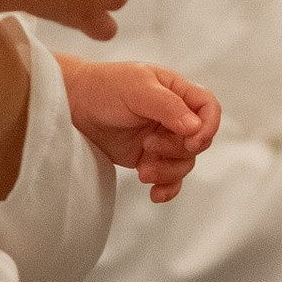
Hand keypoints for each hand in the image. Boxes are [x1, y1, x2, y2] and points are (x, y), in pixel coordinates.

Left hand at [59, 56, 220, 204]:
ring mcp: (162, 138)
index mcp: (177, 91)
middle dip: (176, 150)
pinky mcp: (147, 158)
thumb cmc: (104, 87)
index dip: (208, 127)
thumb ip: (168, 106)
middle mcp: (174, 116)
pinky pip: (169, 178)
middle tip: (148, 146)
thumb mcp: (137, 89)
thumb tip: (195, 127)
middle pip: (198, 142)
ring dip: (168, 172)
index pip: (209, 108)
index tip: (192, 141)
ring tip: (142, 171)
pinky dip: (166, 188)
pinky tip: (154, 195)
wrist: (72, 105)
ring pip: (184, 163)